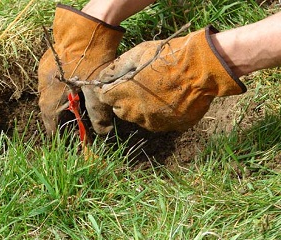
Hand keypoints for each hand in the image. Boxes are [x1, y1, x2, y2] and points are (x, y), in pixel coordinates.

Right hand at [38, 4, 123, 136]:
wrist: (84, 29)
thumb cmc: (90, 62)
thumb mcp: (97, 91)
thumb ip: (98, 114)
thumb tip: (103, 132)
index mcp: (52, 95)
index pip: (49, 119)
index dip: (54, 131)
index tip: (57, 139)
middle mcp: (44, 84)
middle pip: (46, 107)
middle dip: (55, 118)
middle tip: (66, 125)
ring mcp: (44, 71)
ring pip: (47, 93)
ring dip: (56, 103)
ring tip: (68, 107)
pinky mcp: (49, 60)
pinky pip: (50, 81)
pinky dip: (58, 89)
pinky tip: (69, 87)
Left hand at [95, 26, 246, 131]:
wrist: (202, 69)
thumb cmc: (168, 57)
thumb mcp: (139, 53)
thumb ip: (116, 67)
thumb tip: (101, 77)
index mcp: (125, 93)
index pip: (104, 97)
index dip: (109, 90)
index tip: (116, 84)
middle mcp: (136, 112)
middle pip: (120, 110)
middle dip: (123, 100)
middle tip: (137, 87)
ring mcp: (153, 121)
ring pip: (138, 118)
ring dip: (140, 109)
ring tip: (155, 93)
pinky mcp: (169, 126)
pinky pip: (157, 122)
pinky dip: (158, 114)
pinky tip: (168, 100)